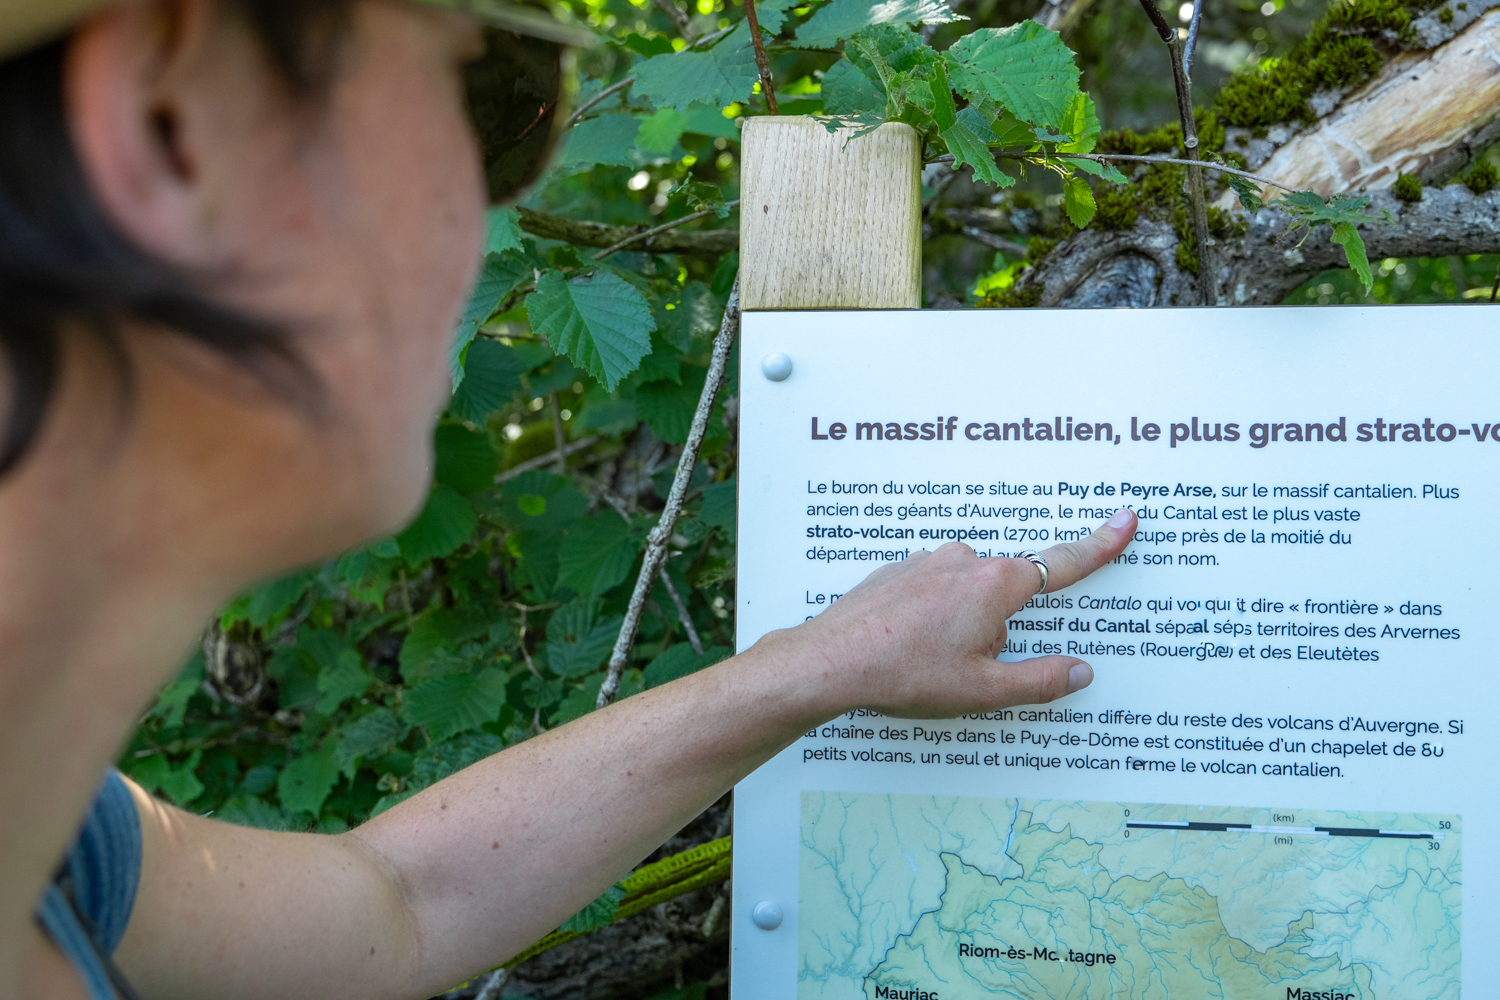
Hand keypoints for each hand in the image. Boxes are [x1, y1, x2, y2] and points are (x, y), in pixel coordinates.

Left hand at [762, 507, 1137, 719]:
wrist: (829, 660)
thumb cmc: (904, 673)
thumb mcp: (984, 689)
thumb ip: (1040, 679)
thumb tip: (1080, 671)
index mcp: (996, 584)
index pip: (1064, 564)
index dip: (1099, 545)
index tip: (1125, 521)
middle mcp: (964, 560)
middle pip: (1007, 592)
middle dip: (997, 629)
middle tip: (960, 666)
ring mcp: (927, 561)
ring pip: (966, 594)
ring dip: (959, 625)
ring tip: (923, 663)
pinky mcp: (897, 570)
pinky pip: (931, 593)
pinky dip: (927, 618)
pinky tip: (903, 648)